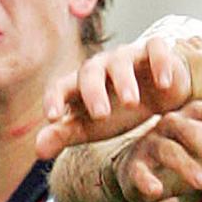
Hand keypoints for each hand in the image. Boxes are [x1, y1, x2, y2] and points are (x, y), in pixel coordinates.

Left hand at [38, 36, 192, 158]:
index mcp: (80, 84)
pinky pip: (155, 50)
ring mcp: (128, 56)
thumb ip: (65, 135)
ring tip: (131, 103)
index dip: (55, 99)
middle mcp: (101, 66)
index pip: (60, 86)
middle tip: (101, 115)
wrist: (159, 94)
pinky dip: (159, 64)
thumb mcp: (92, 127)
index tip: (53, 117)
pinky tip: (162, 83)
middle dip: (93, 92)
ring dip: (124, 81)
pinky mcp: (154, 51)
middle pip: (90, 72)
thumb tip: (38, 151)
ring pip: (121, 62)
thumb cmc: (119, 111)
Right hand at [112, 100, 201, 201]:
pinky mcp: (135, 166)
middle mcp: (173, 124)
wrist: (143, 172)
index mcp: (197, 115)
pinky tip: (156, 192)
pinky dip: (146, 181)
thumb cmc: (190, 153)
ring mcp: (151, 144)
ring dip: (186, 166)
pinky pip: (139, 171)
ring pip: (168, 151)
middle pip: (192, 130)